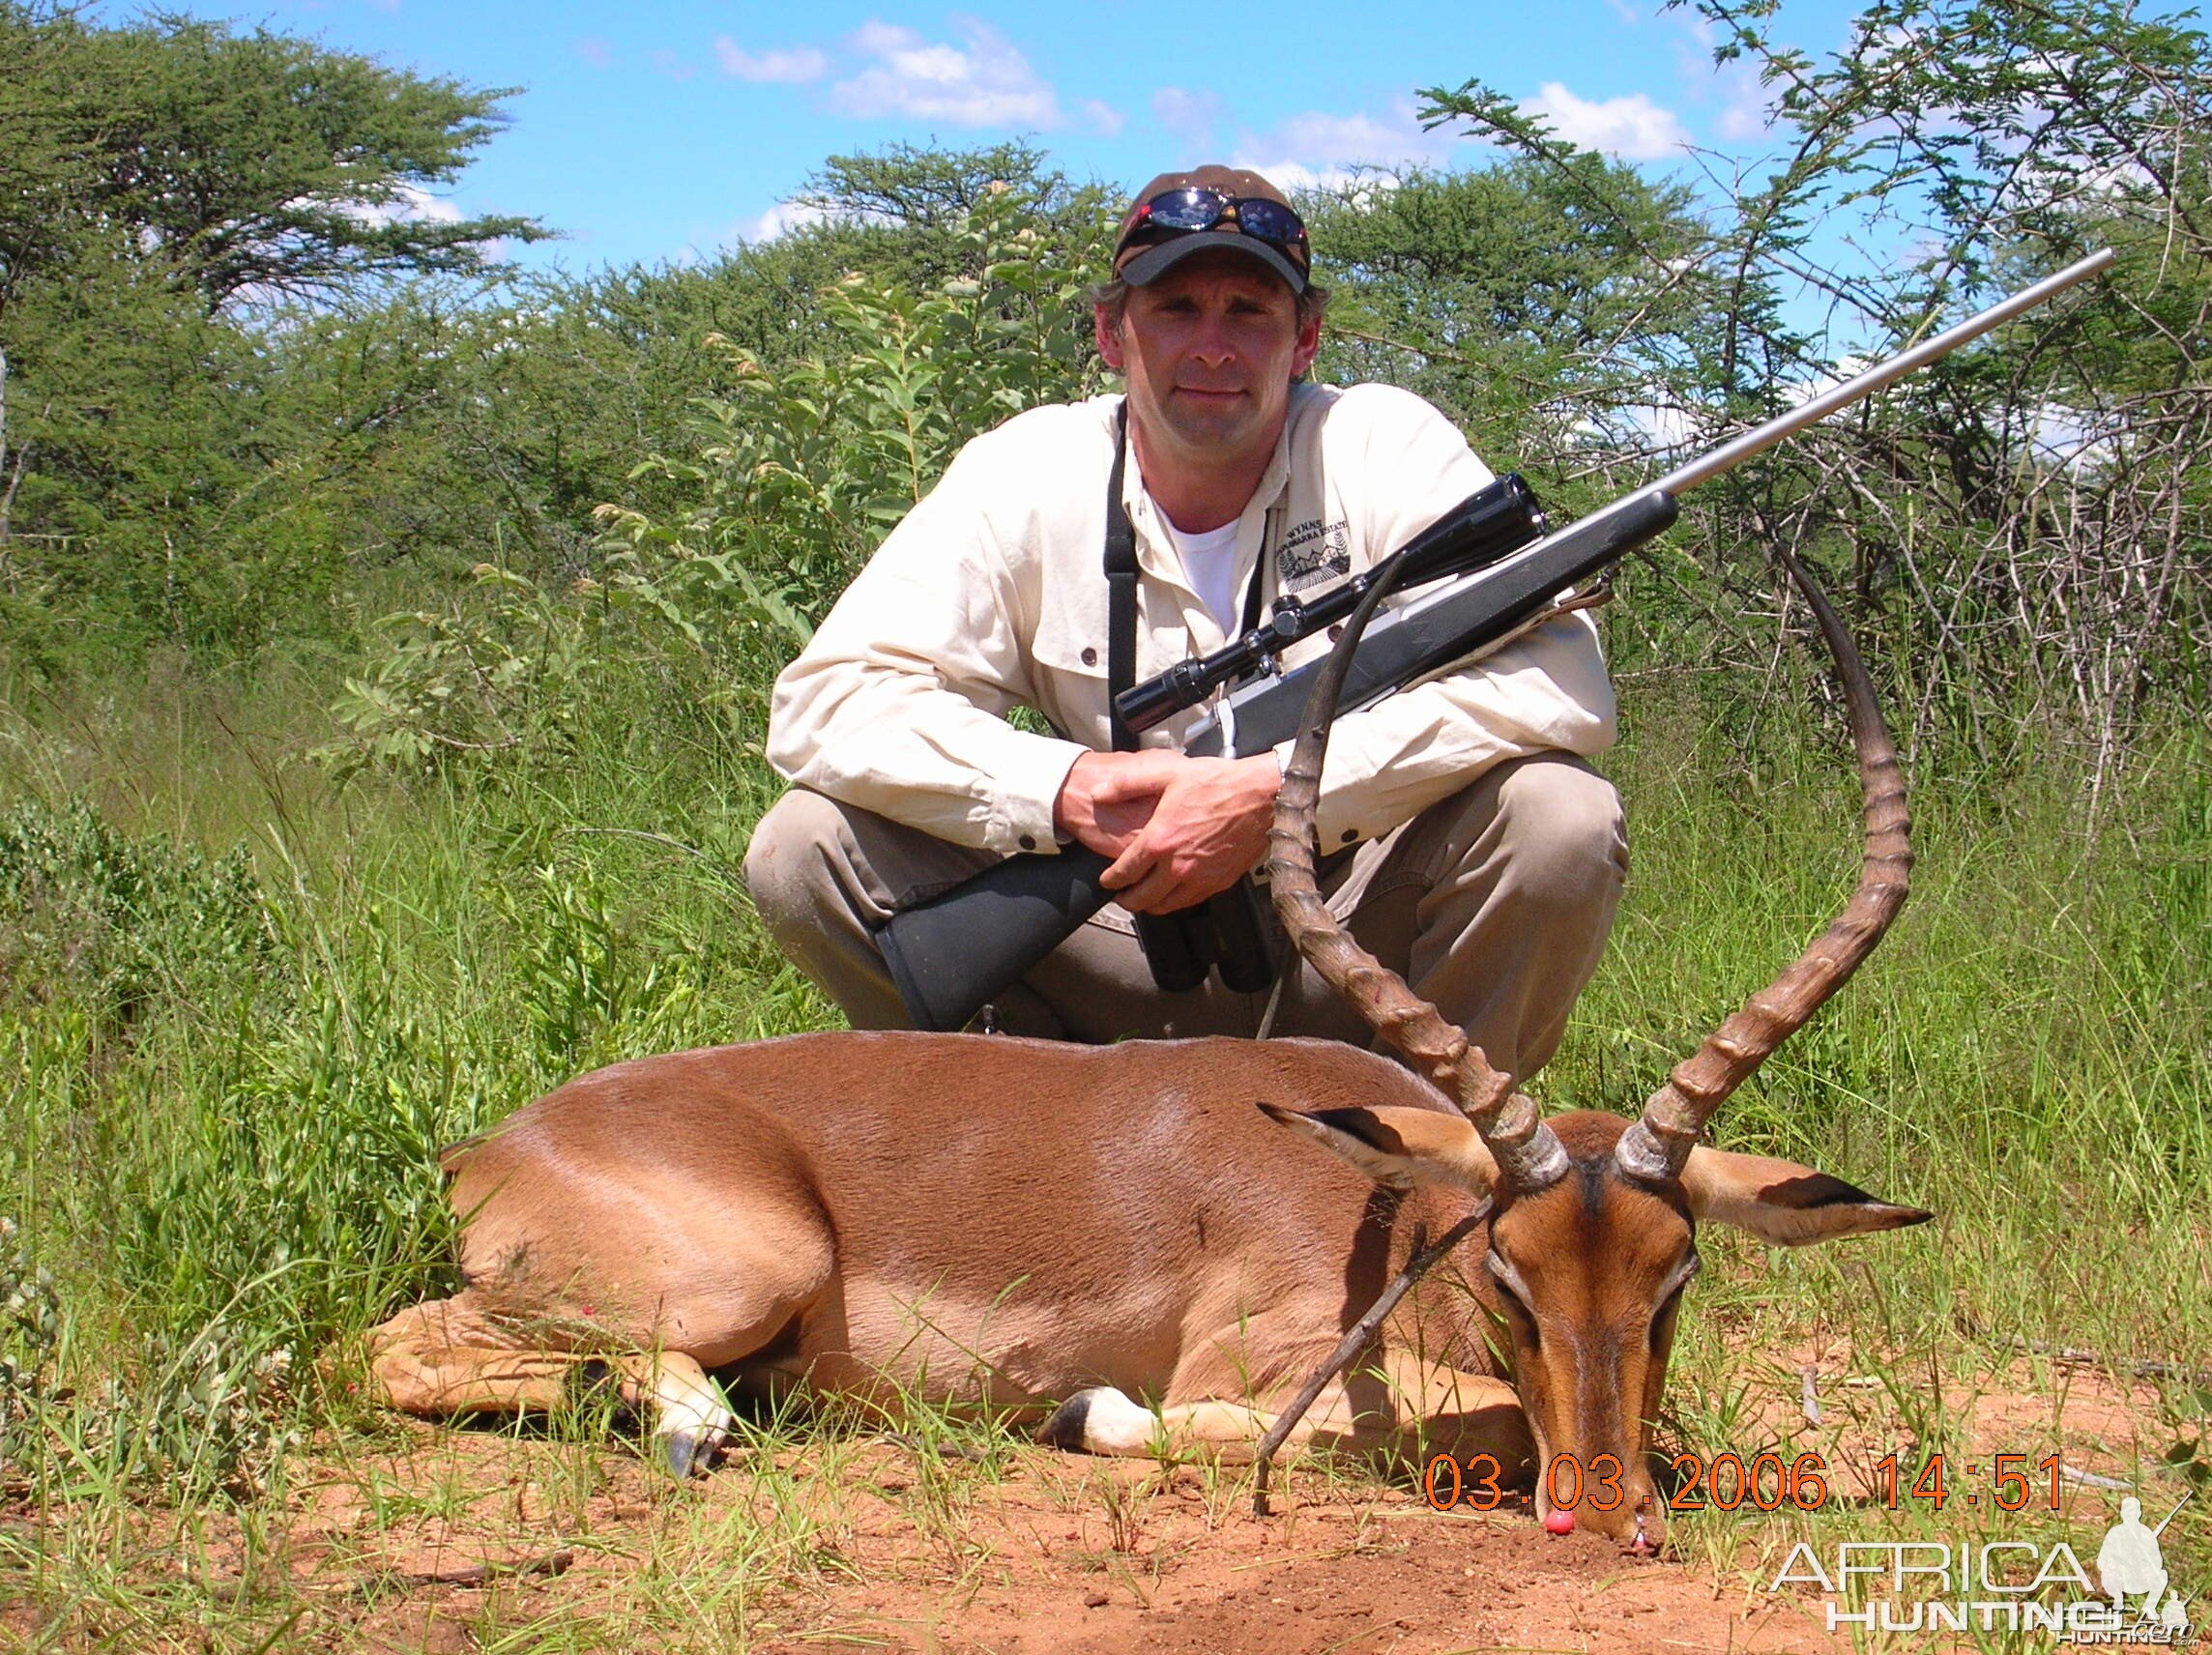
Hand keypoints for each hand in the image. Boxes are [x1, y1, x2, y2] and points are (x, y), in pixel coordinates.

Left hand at [1053, 750, 1280, 913]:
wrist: (1261, 796)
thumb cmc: (1219, 783)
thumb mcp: (1167, 773)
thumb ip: (1127, 784)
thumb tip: (1099, 793)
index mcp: (1160, 840)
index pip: (1125, 872)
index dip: (1110, 881)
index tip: (1106, 881)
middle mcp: (1178, 866)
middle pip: (1142, 898)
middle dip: (1126, 900)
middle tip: (1120, 897)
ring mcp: (1200, 877)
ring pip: (1166, 906)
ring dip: (1150, 906)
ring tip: (1143, 900)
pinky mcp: (1219, 882)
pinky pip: (1190, 902)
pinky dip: (1175, 903)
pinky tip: (1173, 895)